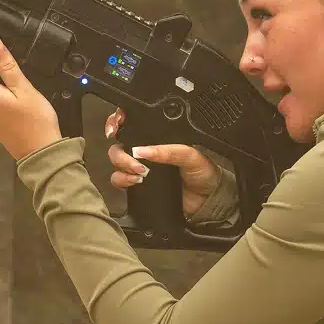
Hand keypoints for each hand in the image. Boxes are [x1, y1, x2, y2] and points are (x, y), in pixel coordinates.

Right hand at [105, 107, 220, 215]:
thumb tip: (144, 151)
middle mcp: (146, 152)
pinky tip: (136, 182)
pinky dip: (123, 180)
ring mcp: (141, 168)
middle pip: (119, 145)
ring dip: (122, 166)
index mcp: (158, 138)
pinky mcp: (139, 187)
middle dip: (121, 153)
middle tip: (136, 162)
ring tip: (140, 174)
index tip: (115, 128)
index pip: (132, 124)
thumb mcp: (191, 156)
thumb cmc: (204, 173)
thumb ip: (170, 151)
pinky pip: (120, 181)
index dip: (118, 122)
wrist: (208, 201)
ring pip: (116, 163)